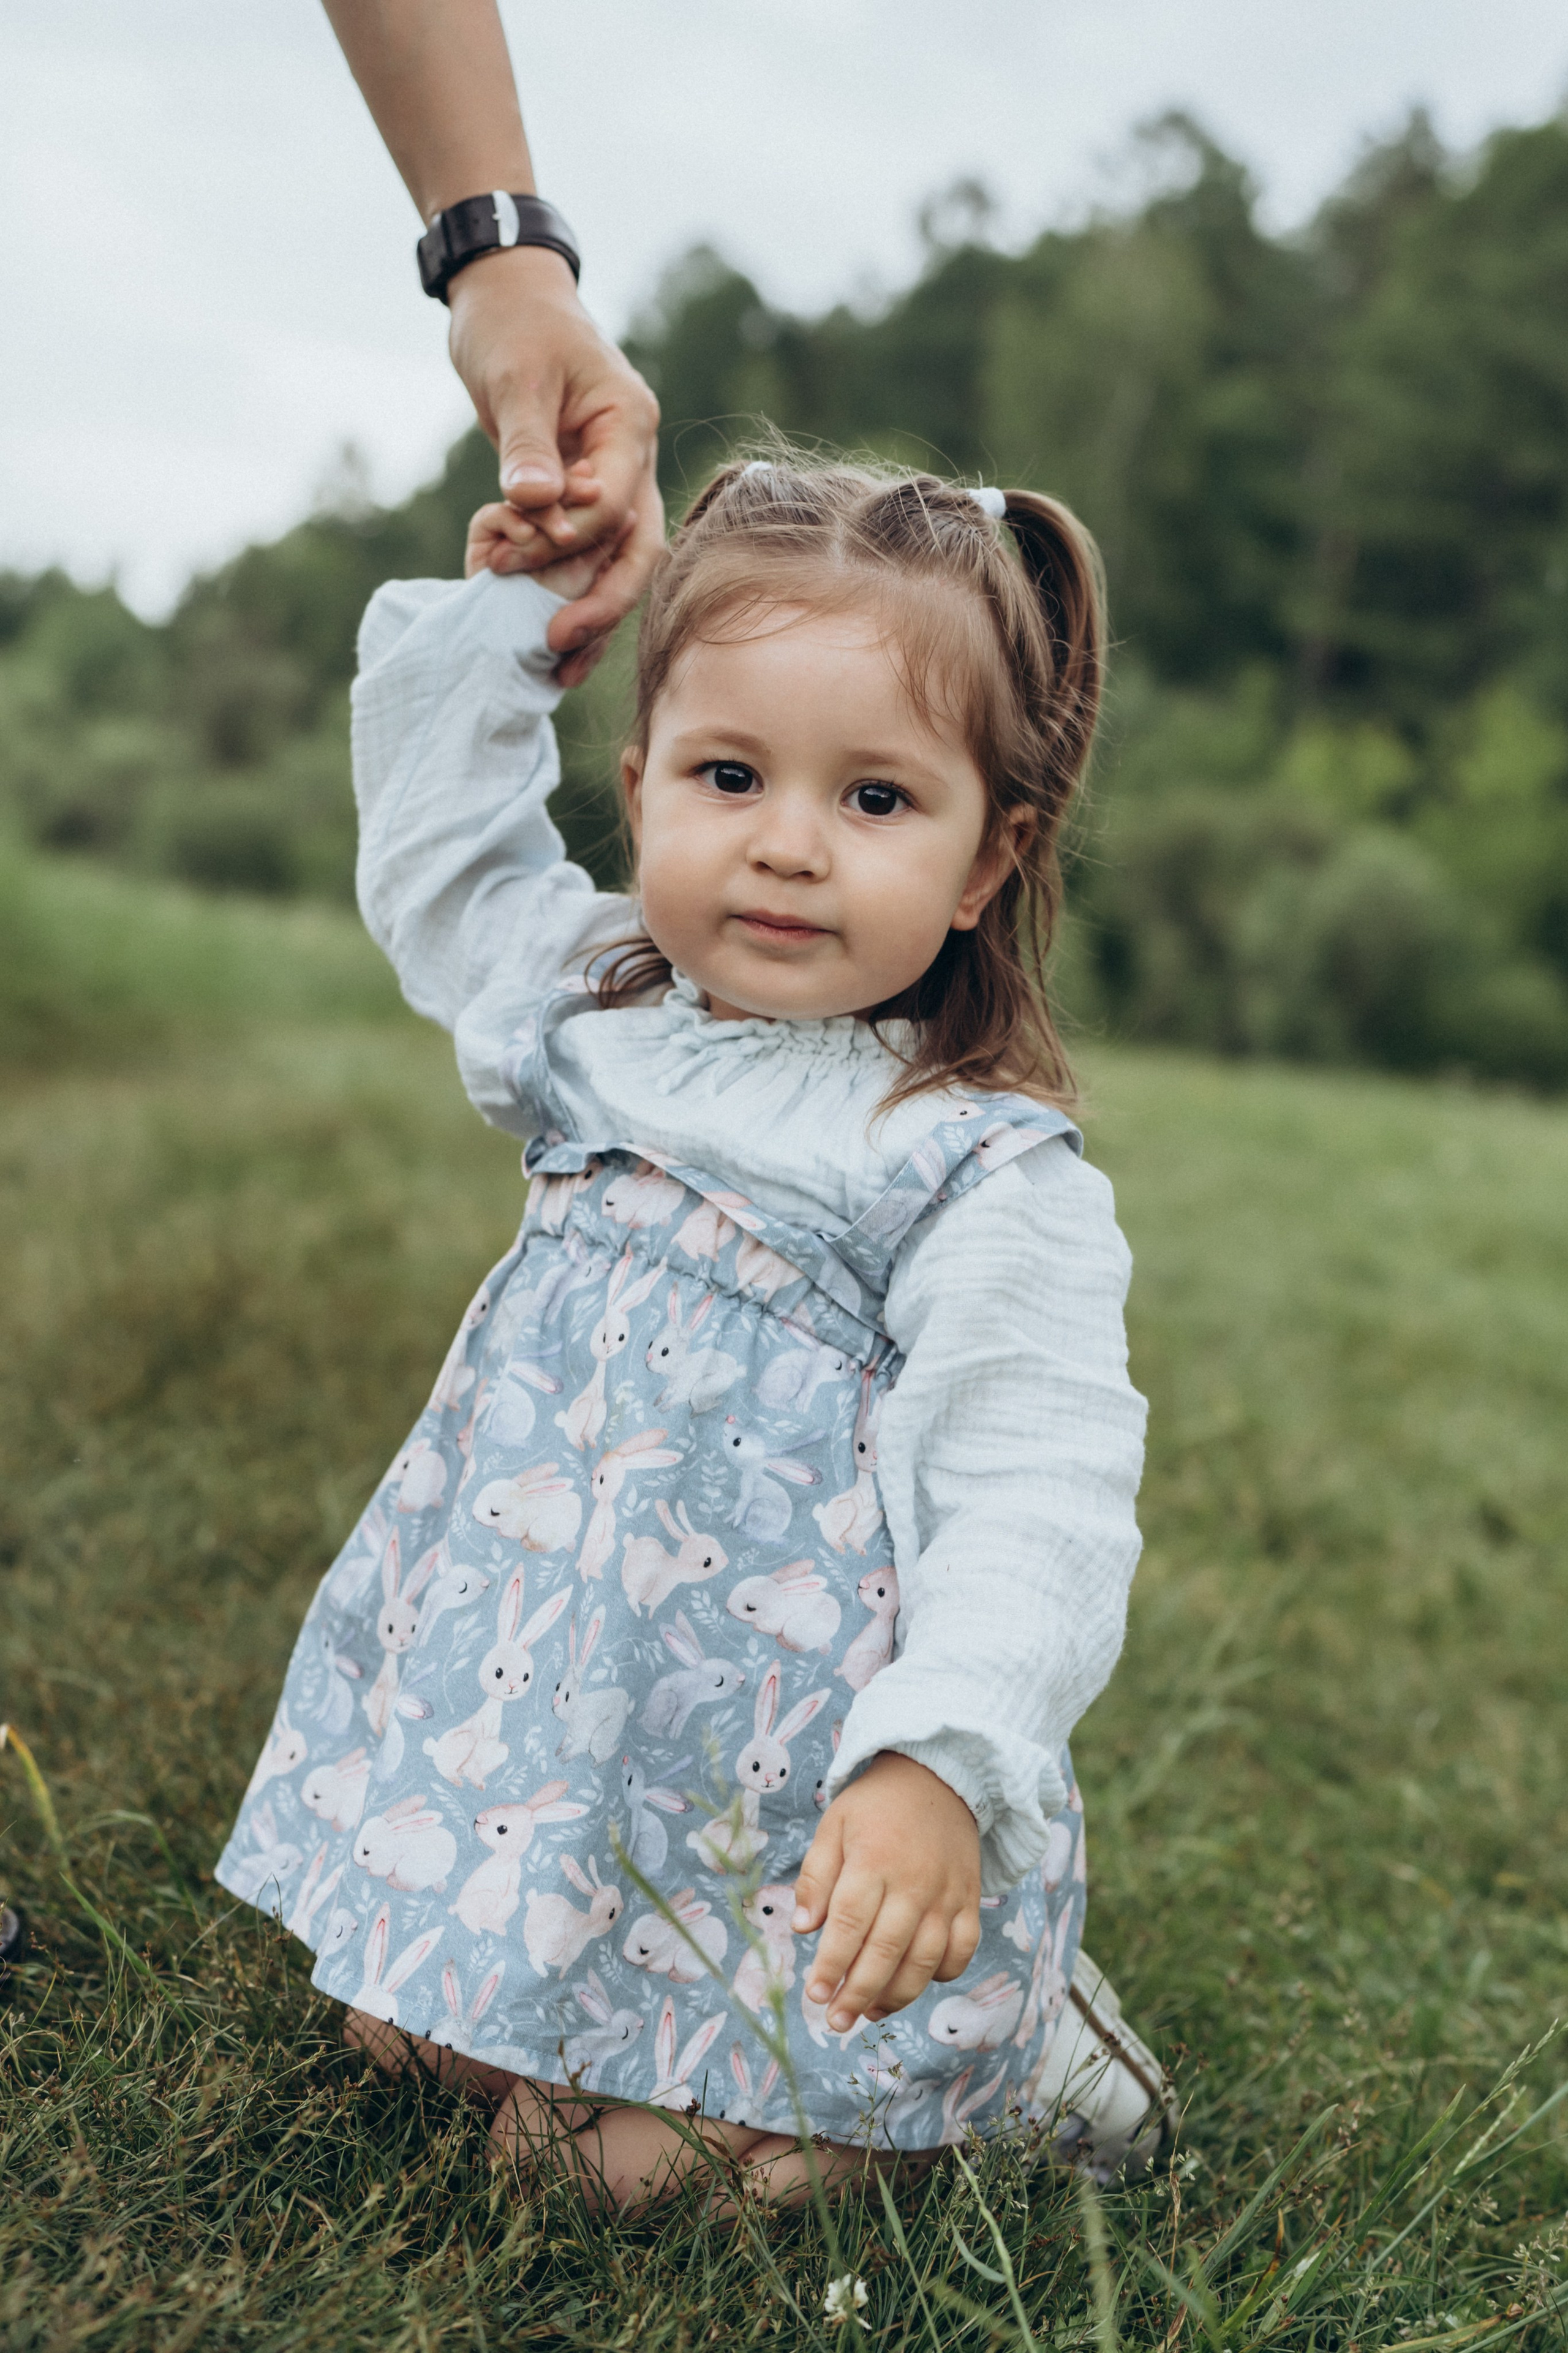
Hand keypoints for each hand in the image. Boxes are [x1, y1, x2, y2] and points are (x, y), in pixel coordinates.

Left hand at [447, 246, 663, 682]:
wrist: (505, 297)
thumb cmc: (511, 323)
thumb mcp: (514, 376)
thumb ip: (526, 443)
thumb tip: (534, 502)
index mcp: (628, 425)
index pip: (616, 503)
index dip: (572, 538)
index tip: (515, 553)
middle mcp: (630, 460)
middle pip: (634, 550)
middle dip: (599, 603)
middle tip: (554, 646)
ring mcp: (610, 481)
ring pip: (614, 564)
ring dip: (585, 614)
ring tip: (553, 668)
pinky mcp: (581, 495)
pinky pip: (582, 556)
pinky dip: (561, 592)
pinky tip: (541, 636)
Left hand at [792, 1753, 981, 2030]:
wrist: (939, 1777)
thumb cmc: (876, 1806)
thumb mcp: (834, 1825)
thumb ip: (816, 1876)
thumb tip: (804, 1929)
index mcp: (873, 1861)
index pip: (849, 1924)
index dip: (831, 1964)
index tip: (814, 1994)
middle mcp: (913, 1883)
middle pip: (886, 1951)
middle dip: (858, 1993)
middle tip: (835, 2022)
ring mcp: (946, 1895)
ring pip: (925, 1960)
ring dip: (896, 1995)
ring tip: (869, 2013)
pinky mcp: (970, 1901)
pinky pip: (962, 1951)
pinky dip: (942, 1974)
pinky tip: (916, 1980)